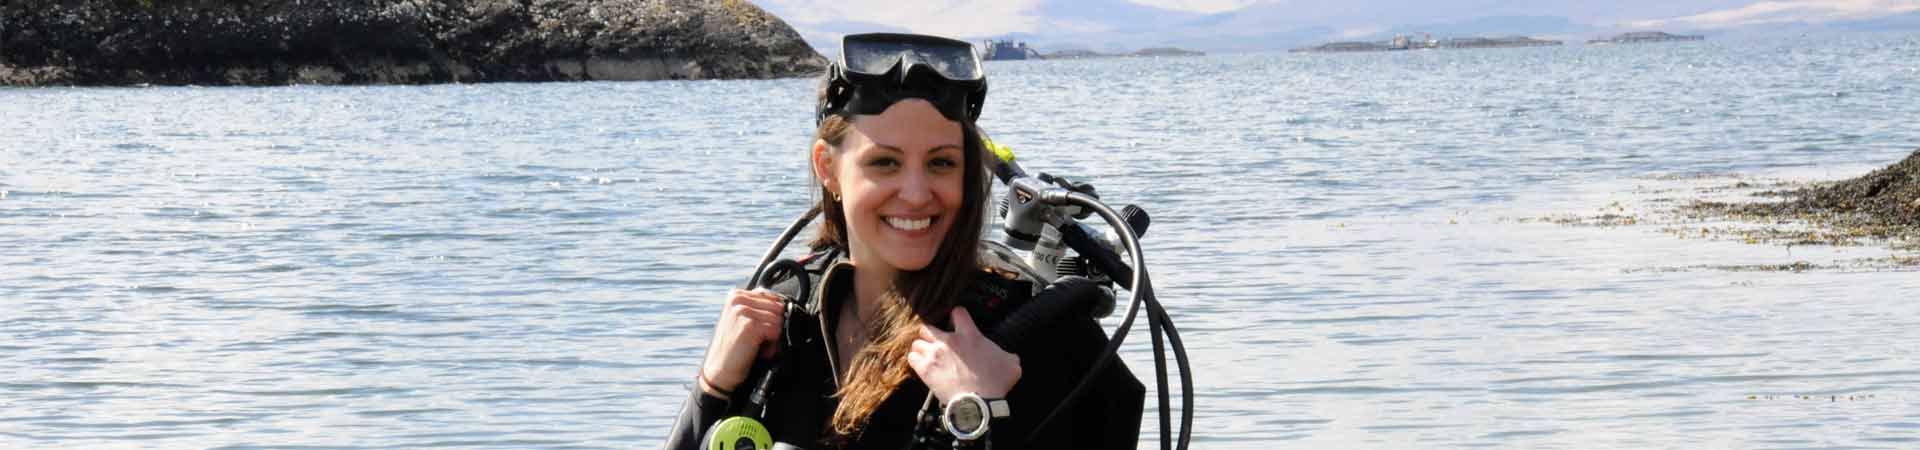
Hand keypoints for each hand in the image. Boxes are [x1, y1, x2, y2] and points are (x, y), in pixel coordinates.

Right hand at [698, 288, 784, 396]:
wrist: (720, 371)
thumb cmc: (735, 348)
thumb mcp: (742, 320)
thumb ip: (758, 307)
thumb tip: (784, 302)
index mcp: (736, 295)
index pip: (772, 297)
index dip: (771, 317)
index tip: (758, 331)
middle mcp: (738, 299)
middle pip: (778, 307)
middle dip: (774, 327)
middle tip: (758, 342)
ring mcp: (742, 311)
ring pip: (779, 319)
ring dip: (773, 337)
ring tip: (757, 347)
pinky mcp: (749, 325)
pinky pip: (776, 330)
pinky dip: (772, 345)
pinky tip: (758, 351)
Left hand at [907, 307, 1021, 401]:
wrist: (979, 403)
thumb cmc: (995, 383)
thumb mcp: (1010, 364)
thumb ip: (1008, 355)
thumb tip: (1011, 357)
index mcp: (970, 335)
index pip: (958, 312)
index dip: (957, 315)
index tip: (957, 320)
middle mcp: (949, 341)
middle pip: (927, 326)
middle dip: (930, 332)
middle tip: (935, 340)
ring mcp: (935, 355)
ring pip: (917, 342)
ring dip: (921, 347)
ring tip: (926, 354)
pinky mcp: (925, 370)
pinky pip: (911, 358)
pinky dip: (915, 360)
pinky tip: (921, 364)